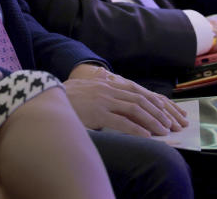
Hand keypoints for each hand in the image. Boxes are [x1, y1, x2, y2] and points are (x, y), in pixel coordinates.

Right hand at [64, 64, 187, 136]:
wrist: (45, 97)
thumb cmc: (65, 95)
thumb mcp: (85, 86)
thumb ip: (98, 84)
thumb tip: (107, 80)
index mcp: (106, 85)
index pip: (137, 91)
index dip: (154, 102)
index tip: (166, 112)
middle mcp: (108, 90)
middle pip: (140, 100)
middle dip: (159, 112)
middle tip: (171, 124)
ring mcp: (103, 101)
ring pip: (135, 109)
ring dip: (152, 121)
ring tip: (164, 131)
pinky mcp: (97, 113)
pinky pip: (122, 122)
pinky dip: (137, 129)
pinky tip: (147, 136)